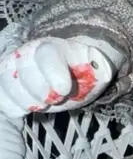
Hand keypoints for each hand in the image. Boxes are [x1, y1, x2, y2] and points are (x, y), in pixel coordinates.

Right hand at [0, 35, 124, 117]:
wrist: (71, 67)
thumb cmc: (84, 71)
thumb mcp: (96, 70)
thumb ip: (96, 71)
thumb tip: (97, 77)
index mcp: (54, 48)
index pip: (48, 56)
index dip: (54, 72)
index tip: (64, 89)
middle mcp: (27, 54)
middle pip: (25, 75)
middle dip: (43, 93)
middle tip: (58, 97)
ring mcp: (14, 67)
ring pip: (9, 86)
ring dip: (29, 101)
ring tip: (45, 102)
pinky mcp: (7, 82)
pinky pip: (3, 97)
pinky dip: (12, 106)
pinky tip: (24, 109)